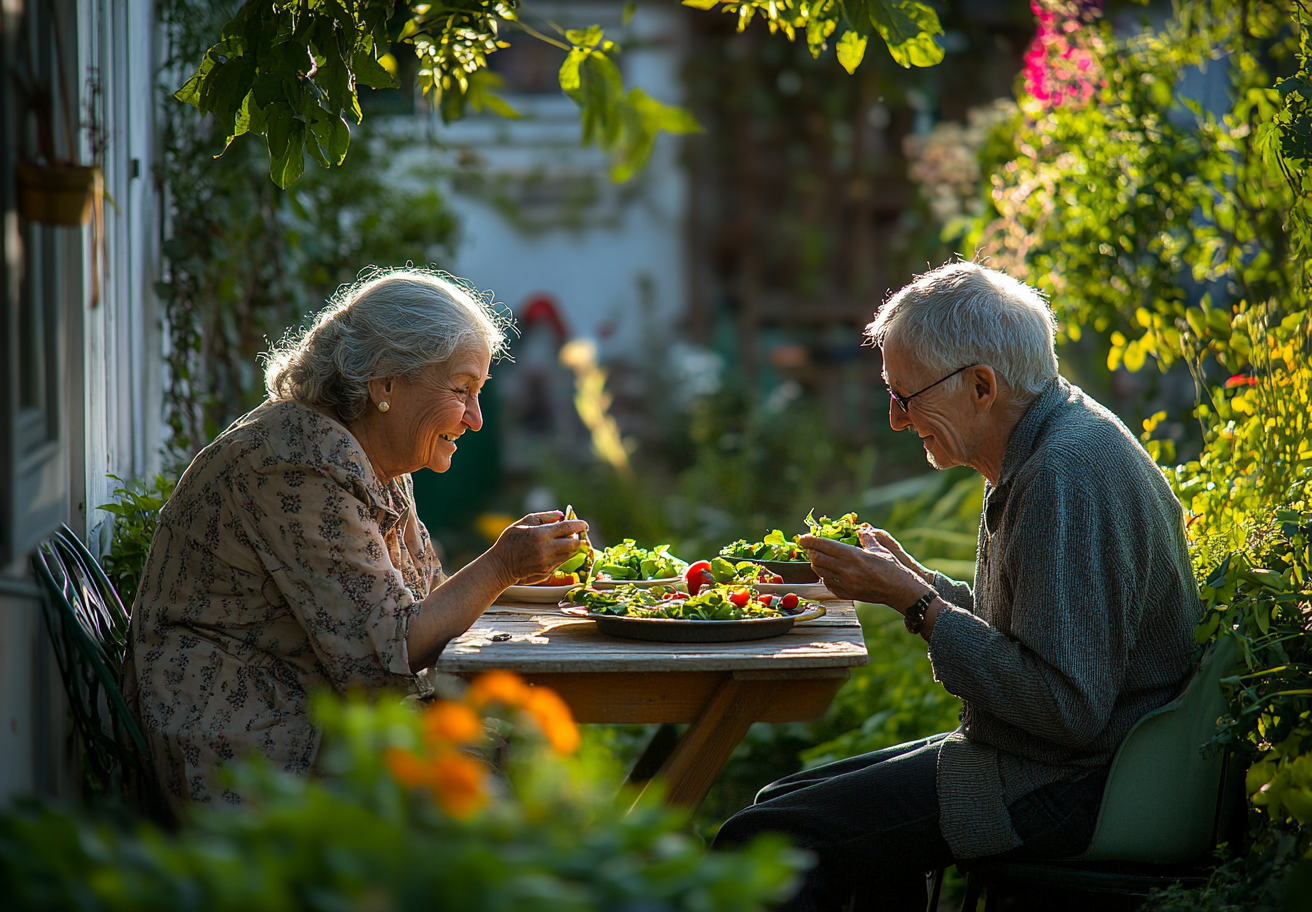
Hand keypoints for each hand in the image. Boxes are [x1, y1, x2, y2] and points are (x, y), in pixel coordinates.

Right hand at [488, 511, 589, 586]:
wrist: (500, 565)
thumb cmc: (510, 541)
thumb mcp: (524, 522)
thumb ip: (545, 517)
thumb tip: (561, 515)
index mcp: (541, 534)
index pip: (568, 528)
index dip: (579, 525)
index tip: (585, 525)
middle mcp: (546, 550)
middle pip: (574, 544)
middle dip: (577, 539)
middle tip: (575, 535)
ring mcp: (547, 563)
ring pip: (569, 555)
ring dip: (570, 548)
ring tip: (561, 543)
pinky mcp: (547, 572)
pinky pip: (561, 562)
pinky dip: (561, 556)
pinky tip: (551, 553)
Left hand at [799, 532, 930, 610]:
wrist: (899, 590)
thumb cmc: (893, 568)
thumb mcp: (880, 548)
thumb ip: (867, 538)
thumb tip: (861, 529)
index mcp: (852, 555)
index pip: (823, 545)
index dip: (810, 541)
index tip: (802, 538)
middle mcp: (845, 569)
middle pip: (817, 558)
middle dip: (811, 552)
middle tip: (810, 547)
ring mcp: (845, 583)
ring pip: (820, 572)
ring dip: (816, 564)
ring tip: (818, 558)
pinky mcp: (846, 594)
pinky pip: (828, 584)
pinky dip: (825, 576)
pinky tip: (829, 572)